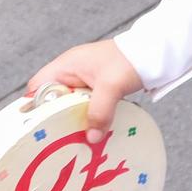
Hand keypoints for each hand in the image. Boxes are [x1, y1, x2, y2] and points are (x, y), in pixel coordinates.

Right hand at [26, 40, 144, 136]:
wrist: (157, 51)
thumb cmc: (131, 59)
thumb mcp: (112, 87)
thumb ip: (100, 112)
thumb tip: (91, 138)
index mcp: (66, 65)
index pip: (37, 87)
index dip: (34, 107)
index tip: (38, 128)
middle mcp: (72, 71)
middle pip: (52, 99)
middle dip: (55, 118)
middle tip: (58, 138)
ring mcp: (85, 79)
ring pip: (70, 104)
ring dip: (75, 118)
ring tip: (77, 138)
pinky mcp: (99, 86)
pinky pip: (86, 104)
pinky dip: (89, 116)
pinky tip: (94, 129)